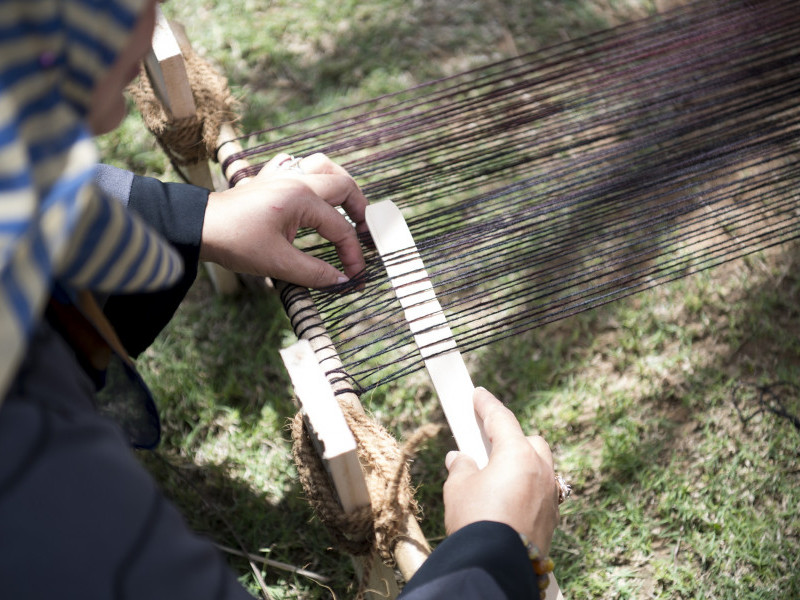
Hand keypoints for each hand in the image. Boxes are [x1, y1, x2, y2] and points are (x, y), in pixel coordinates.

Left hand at [200, 152, 367, 287]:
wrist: (199, 226)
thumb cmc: (235, 241)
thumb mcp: (278, 263)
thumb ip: (314, 272)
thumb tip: (341, 280)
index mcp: (301, 198)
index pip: (339, 228)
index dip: (351, 254)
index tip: (353, 275)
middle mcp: (296, 180)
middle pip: (343, 184)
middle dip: (359, 209)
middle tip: (362, 232)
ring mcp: (282, 176)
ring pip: (323, 166)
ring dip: (340, 184)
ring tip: (347, 206)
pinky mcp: (270, 179)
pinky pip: (298, 165)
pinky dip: (312, 175)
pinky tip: (312, 192)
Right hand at [443, 387, 559, 553]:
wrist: (496, 566)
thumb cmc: (477, 520)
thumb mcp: (458, 488)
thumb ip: (461, 467)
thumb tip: (460, 459)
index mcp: (519, 454)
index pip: (501, 419)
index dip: (486, 404)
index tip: (478, 394)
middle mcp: (541, 470)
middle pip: (530, 441)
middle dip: (511, 439)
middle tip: (487, 444)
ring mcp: (550, 495)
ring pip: (539, 468)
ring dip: (521, 466)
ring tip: (496, 477)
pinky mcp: (552, 518)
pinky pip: (540, 493)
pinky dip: (526, 490)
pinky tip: (508, 501)